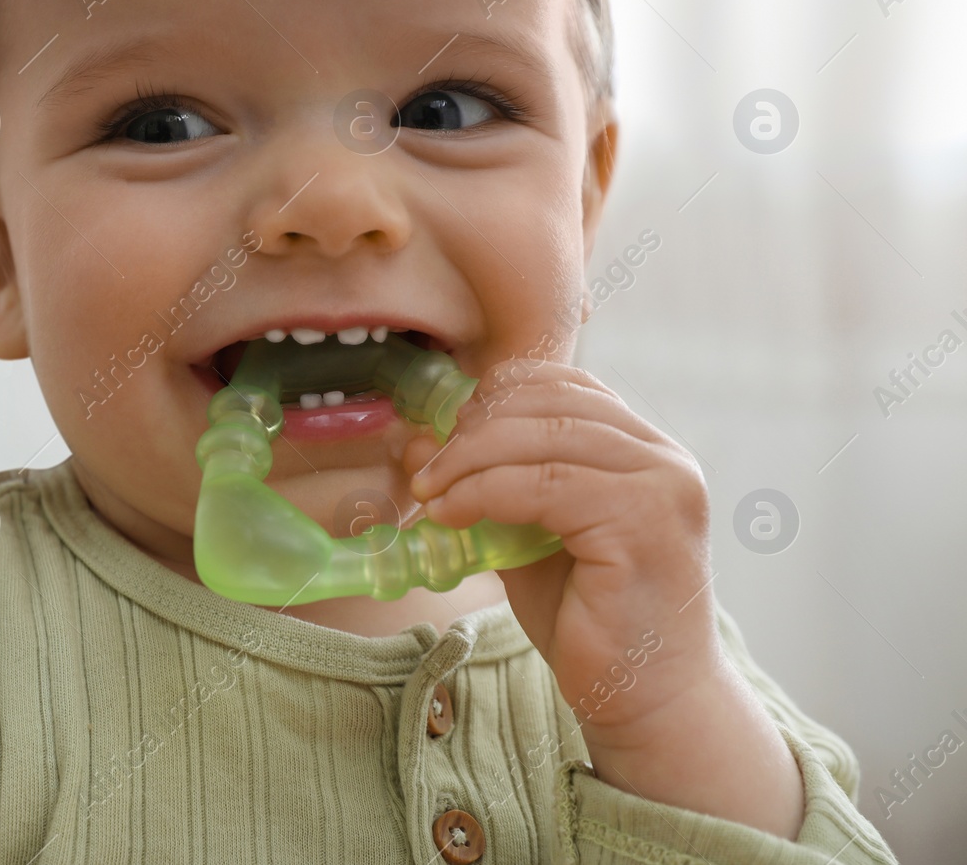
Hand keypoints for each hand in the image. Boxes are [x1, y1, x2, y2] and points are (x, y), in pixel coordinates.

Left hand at [402, 358, 803, 837]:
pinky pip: (542, 485)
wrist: (647, 699)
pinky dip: (482, 492)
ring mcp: (660, 486)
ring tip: (428, 492)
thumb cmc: (589, 618)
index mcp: (644, 447)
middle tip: (426, 469)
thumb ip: (488, 485)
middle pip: (547, 403)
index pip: (563, 383)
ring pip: (540, 438)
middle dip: (472, 428)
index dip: (494, 395)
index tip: (445, 431)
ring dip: (468, 460)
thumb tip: (418, 441)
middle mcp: (663, 457)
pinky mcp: (642, 523)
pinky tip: (450, 514)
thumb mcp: (528, 535)